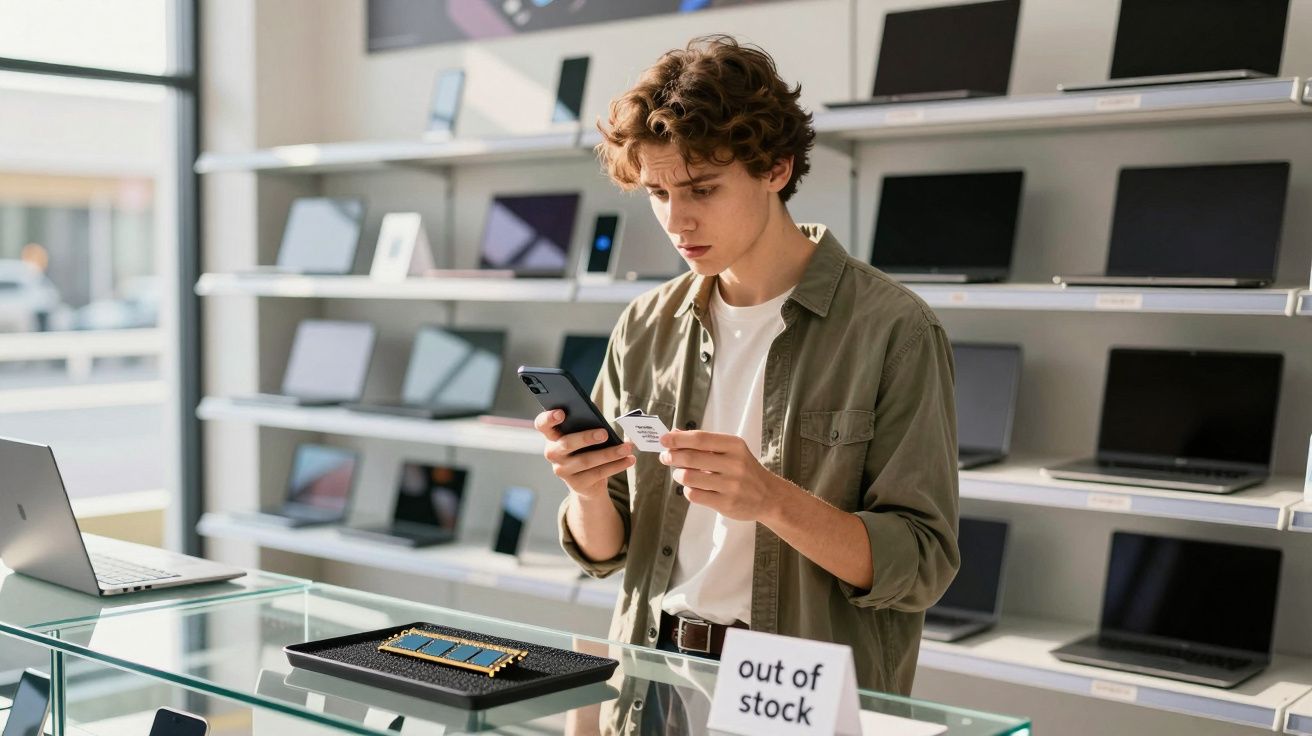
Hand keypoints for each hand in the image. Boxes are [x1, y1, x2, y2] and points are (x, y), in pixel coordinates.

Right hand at [535, 410, 634, 499]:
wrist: (587, 483)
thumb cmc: (586, 450)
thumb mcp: (585, 435)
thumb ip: (589, 423)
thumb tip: (601, 415)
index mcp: (552, 436)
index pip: (542, 425)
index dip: (548, 418)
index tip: (561, 413)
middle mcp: (553, 453)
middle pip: (566, 443)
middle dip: (585, 437)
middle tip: (604, 433)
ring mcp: (563, 471)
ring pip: (586, 460)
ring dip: (609, 453)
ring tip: (627, 447)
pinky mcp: (577, 484)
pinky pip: (598, 473)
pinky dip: (616, 465)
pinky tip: (629, 459)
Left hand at [658, 430, 787, 521]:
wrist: (769, 496)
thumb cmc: (744, 470)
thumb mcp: (730, 450)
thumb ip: (703, 442)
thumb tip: (674, 433)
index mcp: (735, 446)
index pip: (700, 439)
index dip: (678, 439)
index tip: (663, 440)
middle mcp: (734, 464)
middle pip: (692, 458)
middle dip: (673, 457)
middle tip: (665, 457)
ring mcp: (731, 485)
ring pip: (690, 478)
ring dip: (679, 475)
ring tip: (681, 474)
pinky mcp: (726, 503)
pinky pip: (695, 495)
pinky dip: (688, 490)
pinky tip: (693, 488)